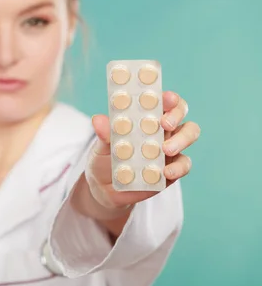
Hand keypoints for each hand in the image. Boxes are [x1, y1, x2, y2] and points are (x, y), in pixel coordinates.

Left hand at [85, 91, 199, 211]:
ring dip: (181, 140)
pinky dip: (178, 167)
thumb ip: (104, 133)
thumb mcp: (101, 145)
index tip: (166, 98)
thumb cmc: (105, 158)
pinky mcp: (172, 169)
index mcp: (145, 117)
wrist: (104, 188)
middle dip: (176, 114)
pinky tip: (166, 172)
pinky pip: (184, 165)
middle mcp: (161, 129)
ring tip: (166, 149)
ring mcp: (170, 148)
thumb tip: (97, 120)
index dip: (167, 97)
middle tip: (165, 123)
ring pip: (188, 135)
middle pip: (180, 113)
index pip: (161, 101)